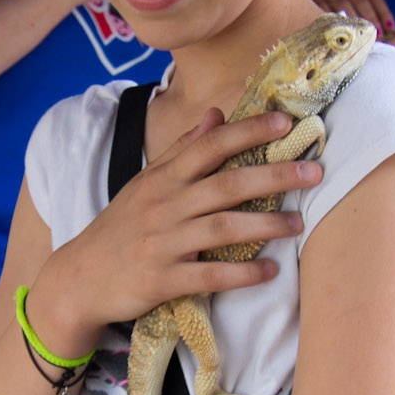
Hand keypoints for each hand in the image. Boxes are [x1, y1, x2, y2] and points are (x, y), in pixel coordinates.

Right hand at [26, 108, 322, 359]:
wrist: (80, 278)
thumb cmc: (121, 228)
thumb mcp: (146, 183)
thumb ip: (183, 150)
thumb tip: (216, 114)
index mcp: (163, 179)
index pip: (210, 146)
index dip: (248, 132)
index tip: (285, 122)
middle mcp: (165, 206)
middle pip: (226, 185)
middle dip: (274, 175)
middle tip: (314, 171)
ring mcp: (163, 243)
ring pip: (223, 228)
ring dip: (266, 225)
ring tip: (299, 223)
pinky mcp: (162, 280)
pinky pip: (209, 275)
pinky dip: (241, 273)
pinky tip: (269, 271)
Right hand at [294, 0, 393, 32]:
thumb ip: (358, 1)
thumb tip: (377, 24)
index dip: (384, 12)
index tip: (392, 27)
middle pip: (360, 1)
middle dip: (371, 18)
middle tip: (378, 35)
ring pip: (343, 5)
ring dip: (353, 21)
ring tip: (361, 36)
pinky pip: (323, 8)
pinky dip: (331, 20)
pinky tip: (338, 31)